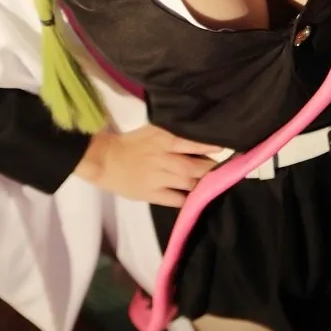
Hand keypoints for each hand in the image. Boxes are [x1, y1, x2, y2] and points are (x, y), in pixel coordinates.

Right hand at [75, 124, 222, 207]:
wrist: (104, 160)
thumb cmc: (131, 143)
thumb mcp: (153, 130)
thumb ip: (174, 133)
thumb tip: (199, 137)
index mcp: (164, 140)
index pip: (193, 143)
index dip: (210, 148)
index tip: (225, 149)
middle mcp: (164, 158)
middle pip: (195, 166)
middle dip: (211, 170)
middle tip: (225, 170)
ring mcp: (158, 178)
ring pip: (188, 183)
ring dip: (203, 184)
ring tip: (215, 184)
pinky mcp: (152, 194)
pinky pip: (175, 199)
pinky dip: (188, 200)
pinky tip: (197, 199)